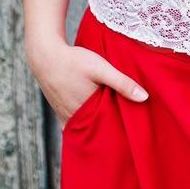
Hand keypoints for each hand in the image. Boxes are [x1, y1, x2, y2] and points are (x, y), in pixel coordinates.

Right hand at [30, 41, 149, 126]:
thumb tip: (145, 98)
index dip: (121, 130)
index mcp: (87, 112)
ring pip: (86, 126)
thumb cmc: (73, 61)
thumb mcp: (101, 69)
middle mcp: (75, 118)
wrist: (45, 55)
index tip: (134, 132)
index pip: (109, 128)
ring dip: (97, 127)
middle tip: (126, 133)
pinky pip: (74, 123)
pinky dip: (84, 123)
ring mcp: (65, 116)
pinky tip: (92, 121)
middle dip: (110, 131)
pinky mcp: (59, 111)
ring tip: (112, 126)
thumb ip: (122, 83)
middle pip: (97, 129)